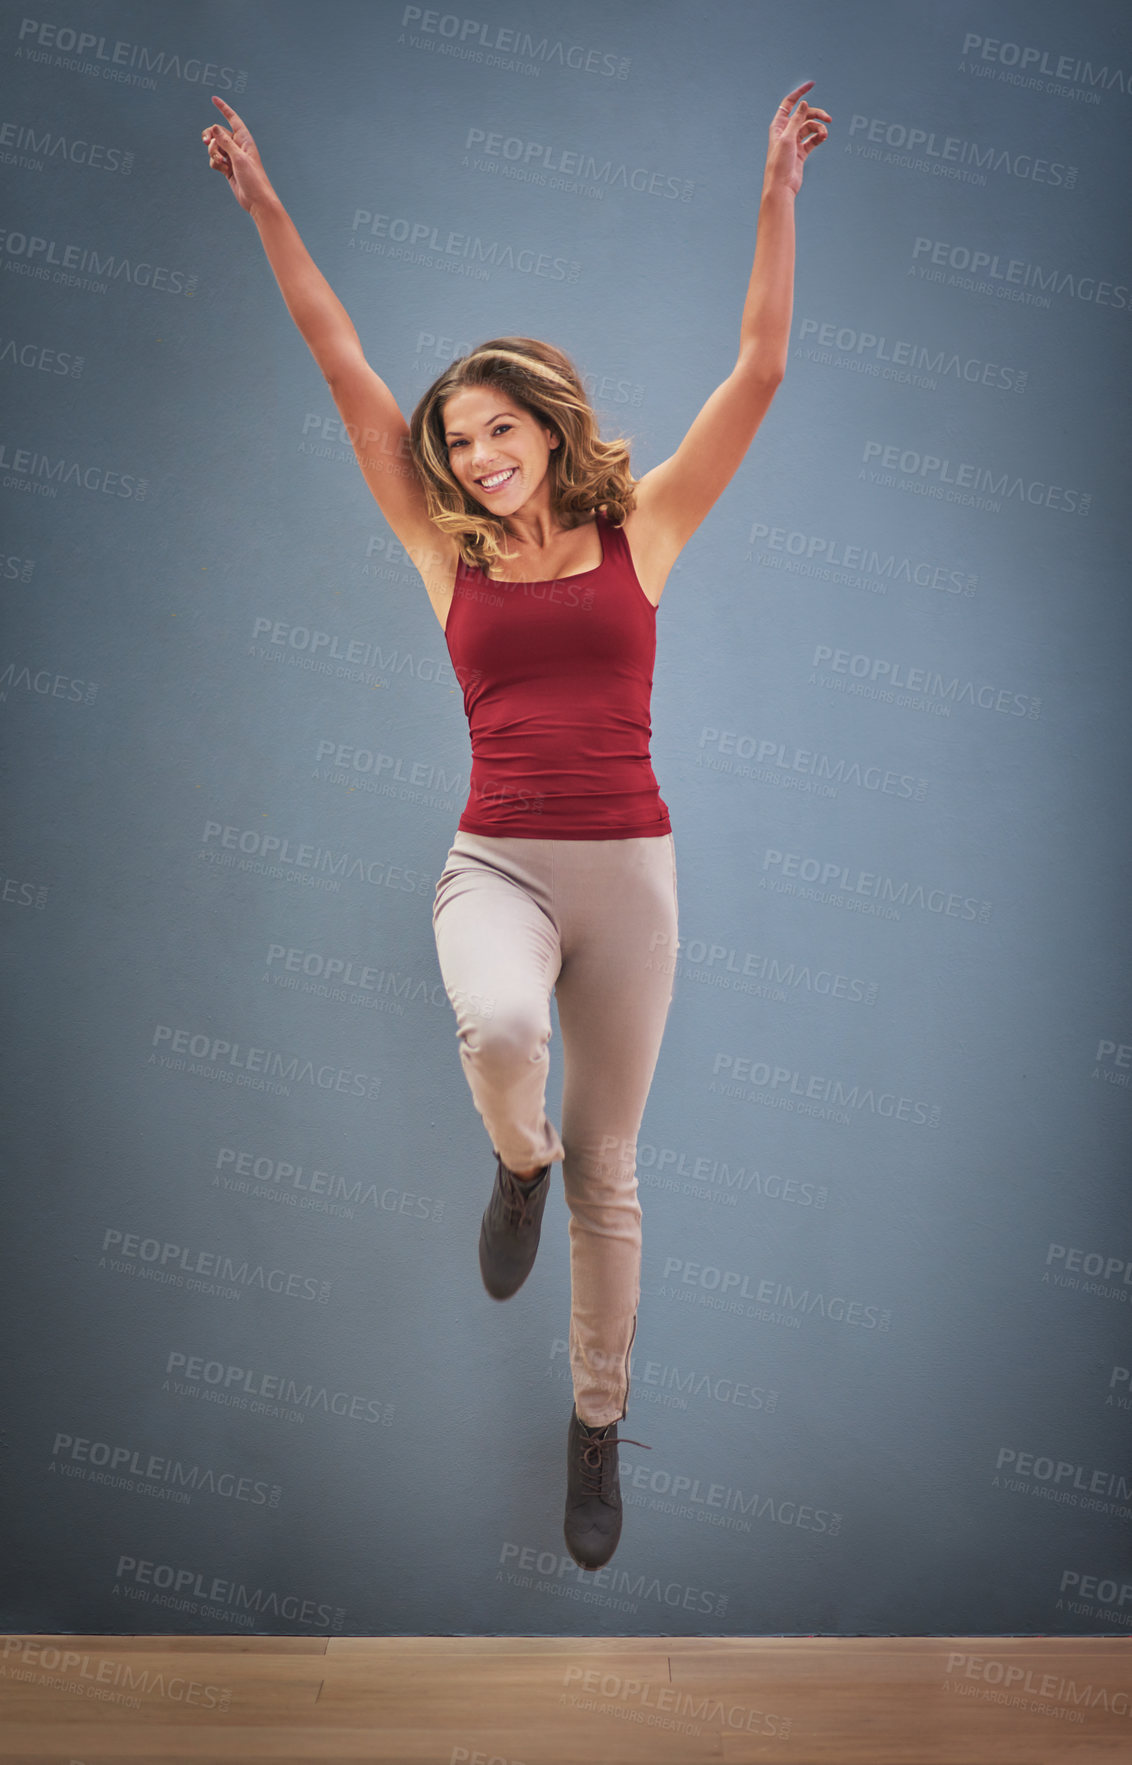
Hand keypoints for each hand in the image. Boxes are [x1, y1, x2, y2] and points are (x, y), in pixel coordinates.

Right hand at [201, 96, 276, 213]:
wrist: (256, 200)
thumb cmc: (253, 178)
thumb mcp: (238, 158)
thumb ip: (225, 142)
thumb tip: (214, 127)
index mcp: (245, 139)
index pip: (232, 119)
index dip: (223, 108)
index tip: (213, 98)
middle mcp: (238, 146)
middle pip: (218, 133)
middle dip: (211, 137)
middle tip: (205, 142)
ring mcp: (232, 156)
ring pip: (214, 147)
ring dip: (213, 153)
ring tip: (222, 163)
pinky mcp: (227, 167)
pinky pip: (214, 160)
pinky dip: (216, 164)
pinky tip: (223, 171)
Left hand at [764, 81, 829, 195]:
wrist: (781, 186)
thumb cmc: (779, 163)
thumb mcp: (788, 138)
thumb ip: (796, 120)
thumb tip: (803, 103)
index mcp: (778, 125)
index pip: (789, 103)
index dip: (800, 93)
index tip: (812, 84)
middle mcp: (786, 132)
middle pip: (804, 115)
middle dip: (817, 115)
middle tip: (828, 119)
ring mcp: (794, 142)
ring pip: (810, 128)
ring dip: (819, 129)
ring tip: (824, 135)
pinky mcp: (801, 152)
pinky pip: (813, 140)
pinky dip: (819, 137)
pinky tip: (823, 138)